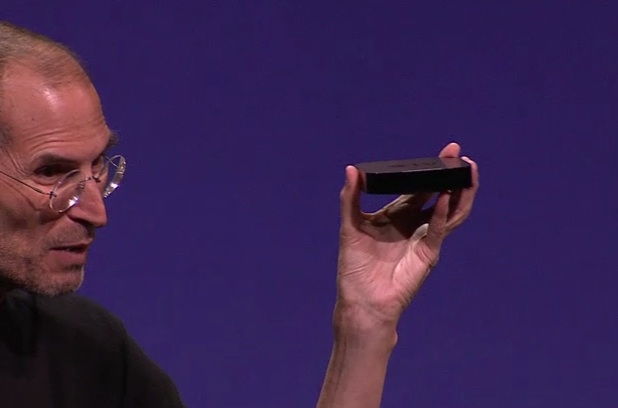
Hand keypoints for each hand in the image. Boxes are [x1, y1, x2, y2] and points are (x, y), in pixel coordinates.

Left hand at [335, 142, 478, 328]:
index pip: (419, 188)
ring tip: (467, 173)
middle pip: (439, 195)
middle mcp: (414, 224)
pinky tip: (446, 197)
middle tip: (459, 155)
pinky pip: (438, 230)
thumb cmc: (354, 266)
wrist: (361, 299)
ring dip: (460, 193)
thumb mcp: (349, 225)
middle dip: (450, 176)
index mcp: (397, 214)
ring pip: (450, 212)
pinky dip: (444, 214)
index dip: (430, 170)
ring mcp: (424, 238)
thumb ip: (350, 198)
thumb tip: (352, 168)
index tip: (446, 151)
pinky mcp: (428, 254)